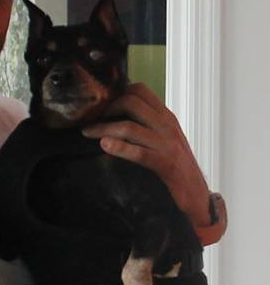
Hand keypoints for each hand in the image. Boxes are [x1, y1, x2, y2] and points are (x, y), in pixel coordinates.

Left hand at [81, 82, 211, 227]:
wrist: (197, 194)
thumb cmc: (177, 167)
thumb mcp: (163, 139)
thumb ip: (147, 125)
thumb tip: (118, 118)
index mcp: (165, 116)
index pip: (140, 90)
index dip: (117, 94)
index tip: (102, 107)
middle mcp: (166, 125)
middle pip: (132, 103)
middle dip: (107, 109)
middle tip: (92, 121)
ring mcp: (166, 144)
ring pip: (130, 127)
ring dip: (104, 128)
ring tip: (87, 132)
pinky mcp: (165, 164)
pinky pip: (139, 152)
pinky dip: (120, 148)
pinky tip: (104, 145)